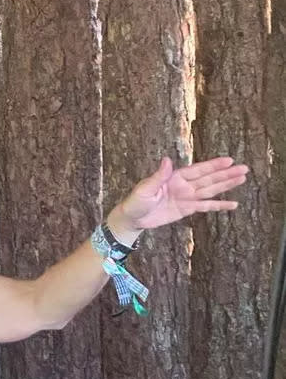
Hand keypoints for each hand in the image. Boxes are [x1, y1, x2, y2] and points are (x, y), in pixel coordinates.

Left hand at [110, 156, 247, 233]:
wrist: (133, 218)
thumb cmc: (136, 201)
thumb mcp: (145, 188)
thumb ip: (159, 176)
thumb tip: (167, 160)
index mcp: (174, 178)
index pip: (198, 170)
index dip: (213, 166)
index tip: (229, 160)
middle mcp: (184, 185)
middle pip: (209, 179)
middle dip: (226, 174)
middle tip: (244, 169)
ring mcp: (187, 197)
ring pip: (211, 190)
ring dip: (226, 185)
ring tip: (243, 179)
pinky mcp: (187, 209)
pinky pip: (206, 206)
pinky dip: (219, 205)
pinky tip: (233, 204)